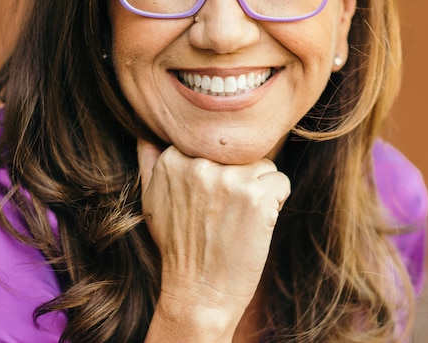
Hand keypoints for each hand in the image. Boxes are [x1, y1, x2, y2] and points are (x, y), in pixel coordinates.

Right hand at [137, 138, 290, 340]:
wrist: (198, 293)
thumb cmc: (178, 248)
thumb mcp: (151, 202)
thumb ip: (150, 162)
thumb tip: (146, 134)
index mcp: (173, 158)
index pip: (214, 142)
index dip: (219, 171)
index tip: (208, 201)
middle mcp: (199, 163)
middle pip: (240, 152)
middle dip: (239, 178)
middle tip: (225, 214)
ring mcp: (228, 179)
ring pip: (263, 164)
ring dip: (259, 189)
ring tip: (239, 219)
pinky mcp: (255, 196)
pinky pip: (281, 181)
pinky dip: (276, 203)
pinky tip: (255, 225)